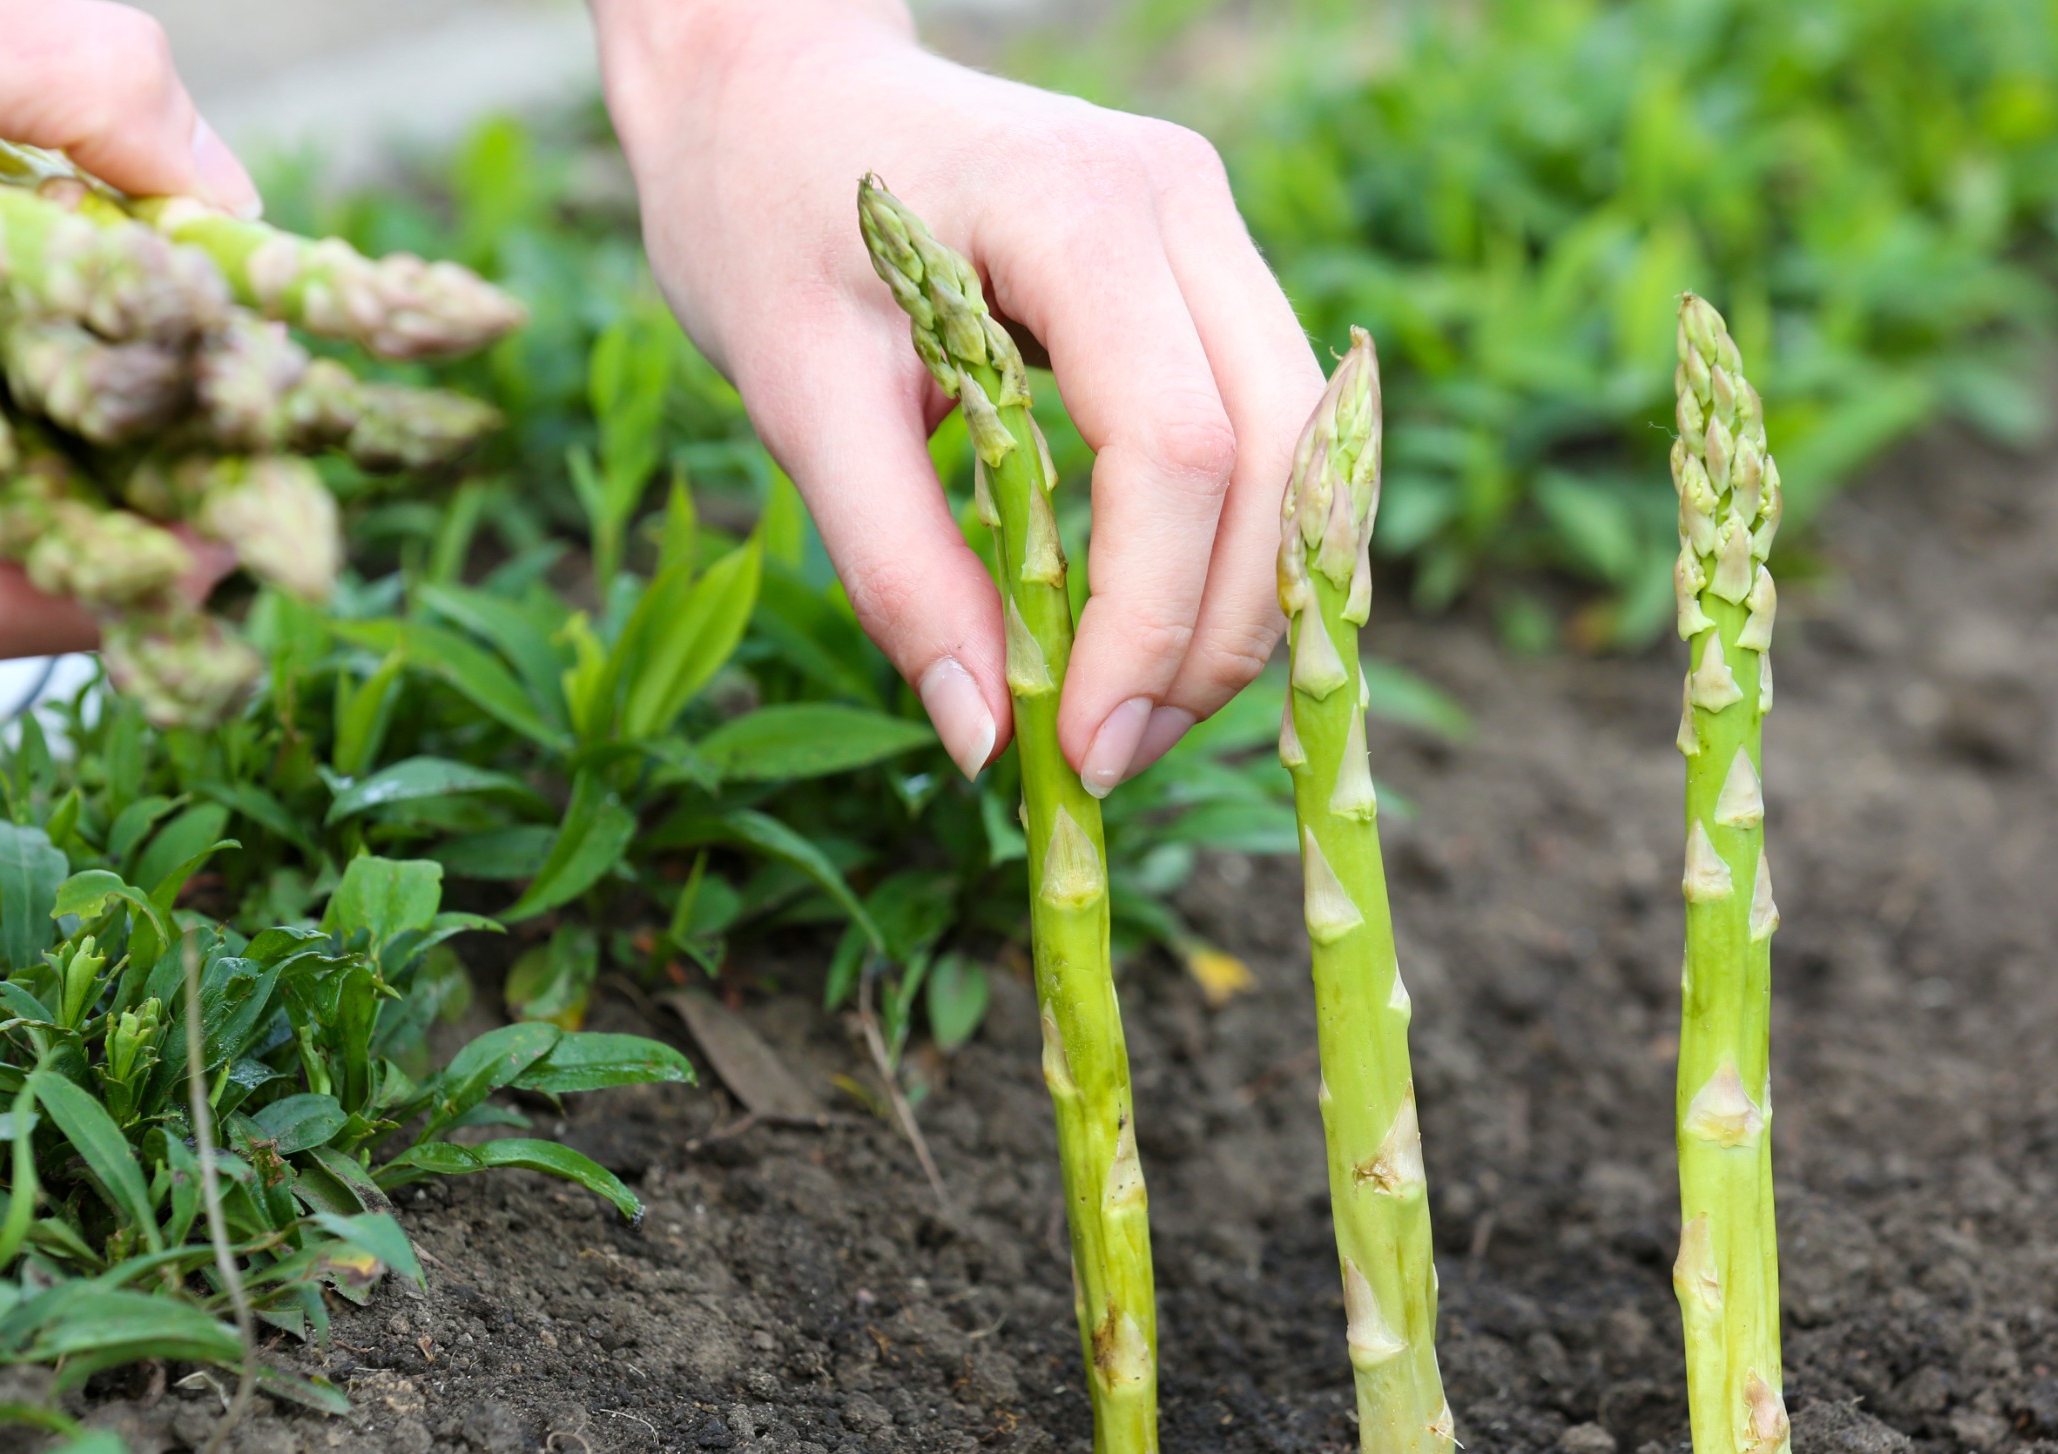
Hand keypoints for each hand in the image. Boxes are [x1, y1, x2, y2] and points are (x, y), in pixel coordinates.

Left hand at [595, 1, 1324, 792]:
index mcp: (1075, 204)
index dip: (1150, 621)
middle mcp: (1180, 200)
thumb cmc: (759, 217)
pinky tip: (1156, 637)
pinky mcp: (1206, 275)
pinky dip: (1232, 554)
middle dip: (1217, 635)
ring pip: (1299, 457)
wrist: (769, 94)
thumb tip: (987, 740)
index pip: (1176, 447)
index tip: (1083, 749)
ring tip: (1134, 713)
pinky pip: (1268, 439)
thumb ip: (894, 566)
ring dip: (1239, 607)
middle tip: (1115, 756)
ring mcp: (1209, 229)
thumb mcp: (794, 396)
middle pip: (1277, 460)